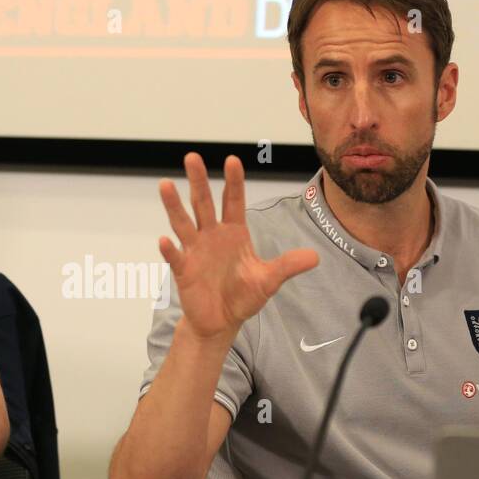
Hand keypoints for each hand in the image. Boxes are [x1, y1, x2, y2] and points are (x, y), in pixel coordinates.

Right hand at [158, 153, 317, 341]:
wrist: (222, 321)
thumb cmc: (243, 296)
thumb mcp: (268, 281)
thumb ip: (287, 266)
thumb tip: (315, 257)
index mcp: (234, 233)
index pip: (233, 202)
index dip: (233, 182)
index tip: (232, 160)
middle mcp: (212, 236)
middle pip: (204, 203)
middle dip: (199, 181)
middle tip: (192, 157)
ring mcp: (195, 251)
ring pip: (183, 223)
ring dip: (174, 205)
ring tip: (166, 185)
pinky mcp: (184, 270)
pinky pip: (175, 257)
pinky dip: (169, 249)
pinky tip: (163, 240)